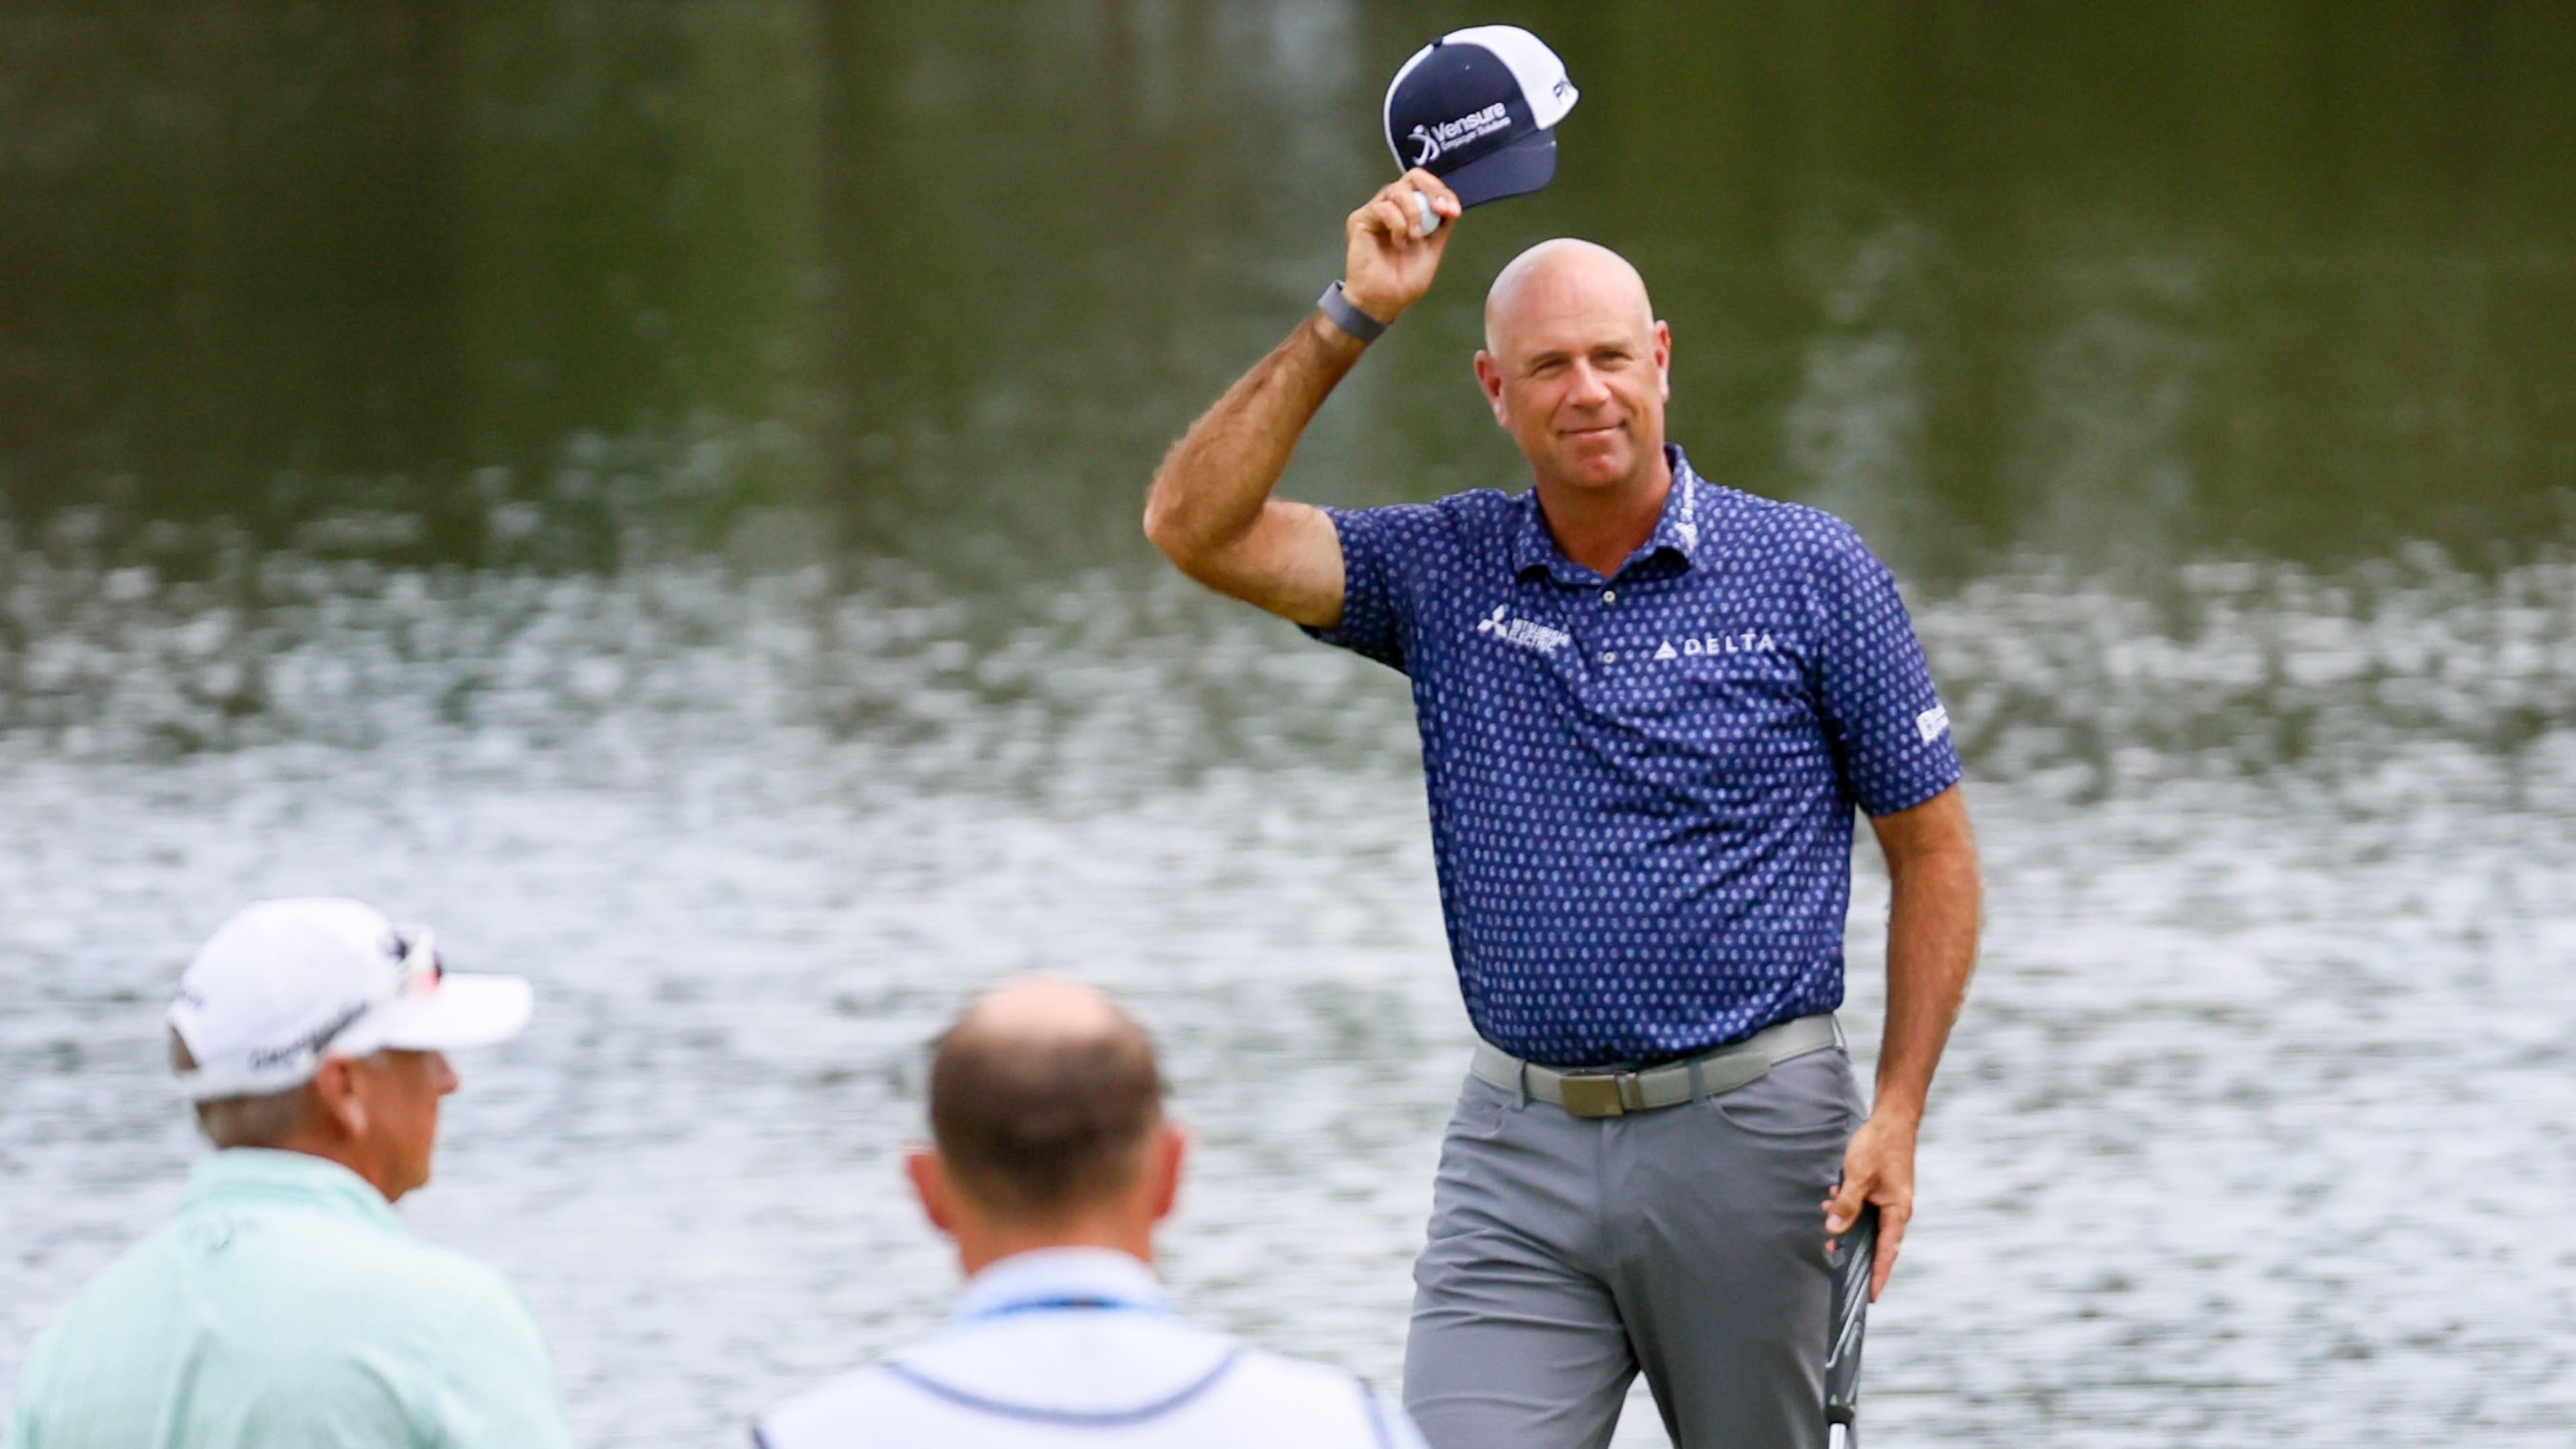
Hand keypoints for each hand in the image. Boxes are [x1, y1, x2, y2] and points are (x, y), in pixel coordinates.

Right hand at [1340, 169, 1461, 322]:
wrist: (1384, 300)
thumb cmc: (1404, 280)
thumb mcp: (1433, 249)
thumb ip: (1440, 226)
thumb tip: (1451, 206)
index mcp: (1411, 211)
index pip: (1427, 188)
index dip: (1442, 193)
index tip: (1453, 212)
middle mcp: (1394, 206)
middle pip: (1413, 177)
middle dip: (1432, 190)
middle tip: (1440, 209)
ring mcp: (1376, 211)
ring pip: (1397, 189)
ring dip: (1413, 212)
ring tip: (1414, 236)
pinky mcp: (1361, 218)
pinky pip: (1383, 207)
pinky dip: (1397, 223)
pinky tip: (1398, 242)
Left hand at [1823, 1112, 1916, 1301]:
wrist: (1891, 1119)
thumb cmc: (1879, 1146)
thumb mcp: (1857, 1176)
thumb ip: (1846, 1204)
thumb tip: (1833, 1229)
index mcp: (1897, 1211)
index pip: (1886, 1252)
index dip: (1878, 1275)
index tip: (1870, 1296)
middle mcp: (1896, 1210)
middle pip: (1876, 1241)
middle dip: (1853, 1247)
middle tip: (1833, 1254)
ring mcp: (1889, 1199)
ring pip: (1866, 1221)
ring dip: (1846, 1221)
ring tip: (1826, 1213)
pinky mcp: (1881, 1189)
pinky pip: (1864, 1206)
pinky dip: (1848, 1205)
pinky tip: (1832, 1195)